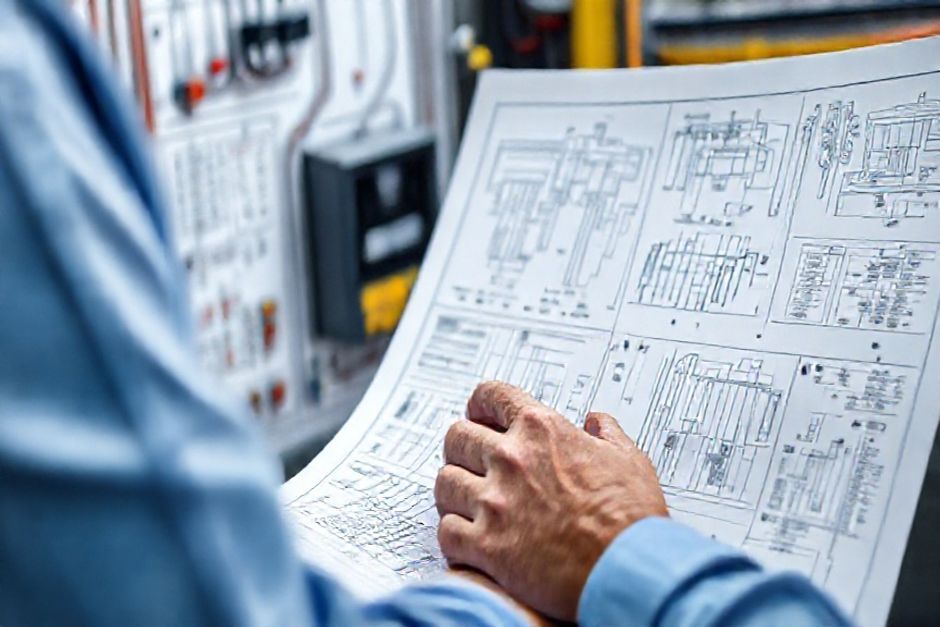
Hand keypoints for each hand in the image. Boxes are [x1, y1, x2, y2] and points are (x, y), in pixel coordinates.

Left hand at [435, 381, 667, 620]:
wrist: (628, 571)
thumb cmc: (631, 519)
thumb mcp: (629, 460)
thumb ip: (606, 434)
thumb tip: (596, 421)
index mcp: (542, 430)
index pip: (490, 395)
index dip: (481, 404)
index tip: (479, 415)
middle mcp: (511, 459)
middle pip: (456, 437)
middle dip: (463, 449)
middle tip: (474, 464)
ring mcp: (494, 502)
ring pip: (444, 482)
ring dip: (455, 492)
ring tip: (470, 504)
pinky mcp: (485, 546)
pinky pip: (446, 530)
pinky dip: (455, 535)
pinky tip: (471, 539)